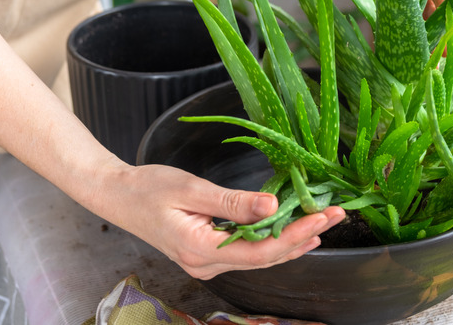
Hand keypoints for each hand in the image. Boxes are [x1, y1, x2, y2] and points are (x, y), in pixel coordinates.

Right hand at [92, 162, 345, 279]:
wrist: (116, 195)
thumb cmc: (148, 188)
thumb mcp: (191, 189)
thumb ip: (232, 202)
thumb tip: (272, 205)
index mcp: (201, 251)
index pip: (260, 250)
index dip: (295, 235)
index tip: (324, 216)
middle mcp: (206, 265)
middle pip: (266, 258)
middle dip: (303, 236)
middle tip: (336, 214)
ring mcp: (207, 263)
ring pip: (259, 257)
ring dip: (291, 239)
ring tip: (323, 222)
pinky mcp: (207, 254)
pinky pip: (248, 252)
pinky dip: (273, 240)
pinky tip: (293, 232)